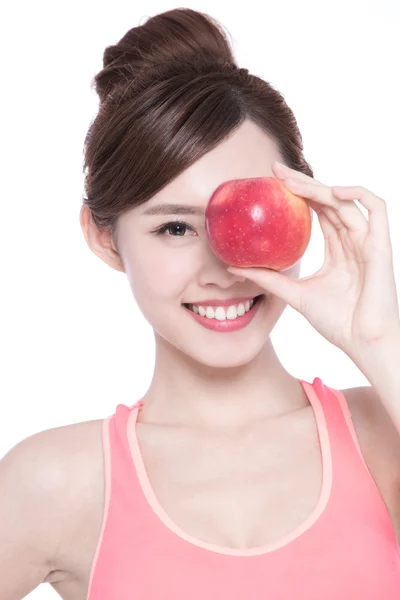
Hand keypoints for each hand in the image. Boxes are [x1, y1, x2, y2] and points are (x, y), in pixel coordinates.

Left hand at [227, 161, 399, 359]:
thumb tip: (233, 269)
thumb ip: (269, 280)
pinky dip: (357, 194)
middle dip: (303, 183)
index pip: (317, 212)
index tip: (271, 183)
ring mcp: (367, 241)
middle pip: (328, 201)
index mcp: (337, 250)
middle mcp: (353, 241)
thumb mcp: (295, 294)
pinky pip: (376, 208)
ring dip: (319, 186)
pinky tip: (332, 190)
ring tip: (290, 181)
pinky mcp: (381, 245)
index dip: (297, 194)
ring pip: (345, 200)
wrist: (363, 342)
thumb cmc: (337, 322)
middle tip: (274, 171)